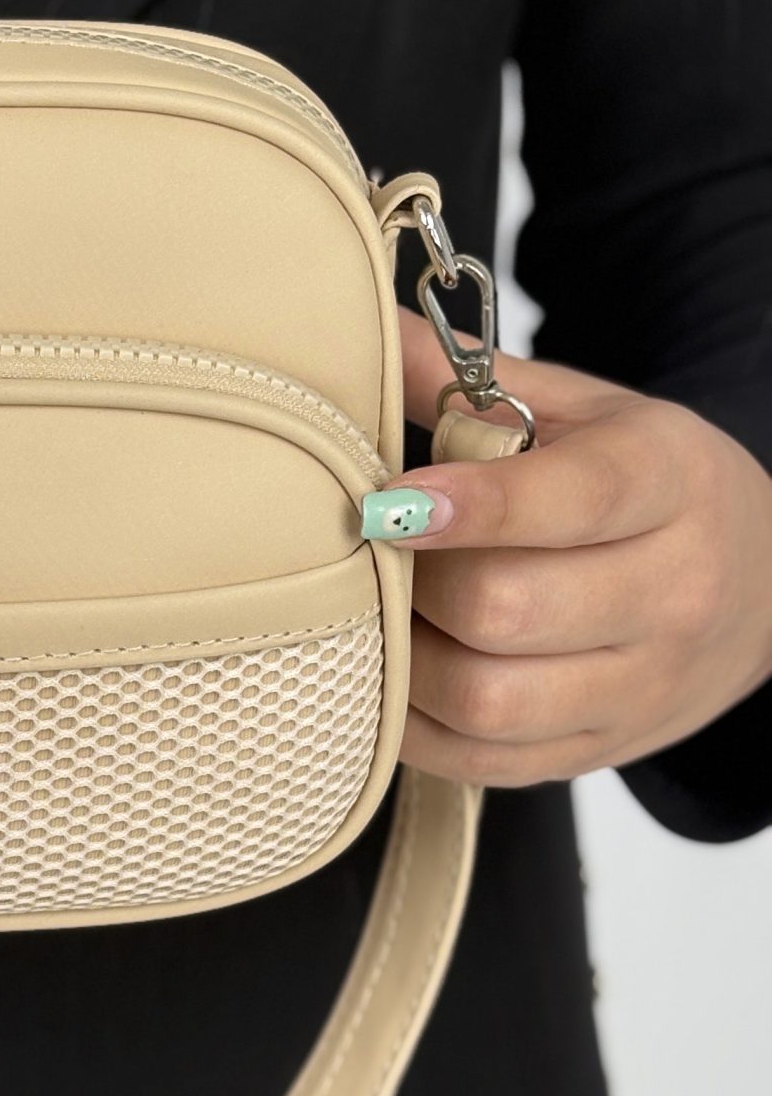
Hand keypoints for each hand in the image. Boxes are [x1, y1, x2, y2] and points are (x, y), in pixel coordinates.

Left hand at [368, 313, 771, 786]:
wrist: (760, 590)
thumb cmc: (643, 487)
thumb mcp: (589, 414)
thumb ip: (477, 381)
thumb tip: (363, 335)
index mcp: (668, 481)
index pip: (569, 500)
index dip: (470, 506)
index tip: (388, 502)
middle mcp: (672, 590)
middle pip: (506, 609)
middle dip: (416, 582)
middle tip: (378, 555)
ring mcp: (641, 684)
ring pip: (487, 700)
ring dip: (405, 660)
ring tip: (382, 614)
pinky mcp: (599, 751)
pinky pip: (483, 760)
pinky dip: (417, 726)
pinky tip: (395, 677)